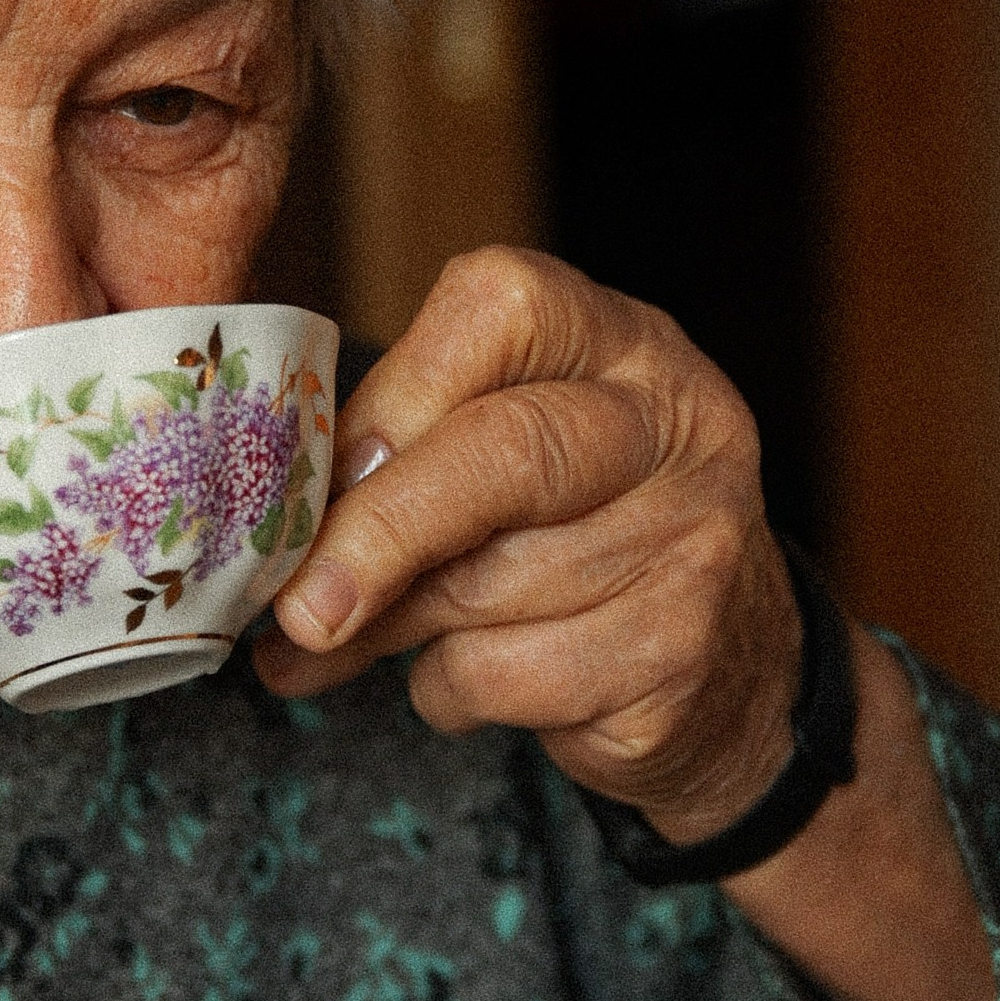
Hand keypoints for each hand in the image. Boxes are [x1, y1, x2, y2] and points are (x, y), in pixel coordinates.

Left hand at [256, 246, 997, 1000]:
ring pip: (490, 584)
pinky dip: (452, 691)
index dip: (394, 393)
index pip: (501, 309)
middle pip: (506, 453)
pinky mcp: (679, 656)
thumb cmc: (574, 537)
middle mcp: (678, 422)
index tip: (321, 469)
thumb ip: (400, 456)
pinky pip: (511, 678)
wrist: (732, 674)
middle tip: (293, 604)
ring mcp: (695, 540)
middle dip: (378, 532)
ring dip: (393, 629)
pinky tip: (469, 678)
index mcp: (620, 341)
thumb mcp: (501, 456)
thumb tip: (267, 525)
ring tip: (359, 638)